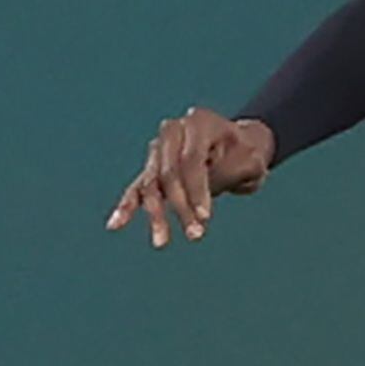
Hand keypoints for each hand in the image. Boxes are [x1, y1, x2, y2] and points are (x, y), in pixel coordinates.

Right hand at [105, 109, 275, 247]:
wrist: (240, 147)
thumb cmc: (247, 155)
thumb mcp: (250, 162)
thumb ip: (225, 174)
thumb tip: (195, 199)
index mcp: (198, 123)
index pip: (190, 161)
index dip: (196, 190)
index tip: (205, 218)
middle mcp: (173, 132)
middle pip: (168, 173)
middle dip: (180, 206)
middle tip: (195, 235)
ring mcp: (159, 149)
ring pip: (152, 184)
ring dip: (156, 215)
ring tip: (161, 242)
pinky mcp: (153, 167)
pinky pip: (139, 188)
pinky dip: (128, 206)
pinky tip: (115, 225)